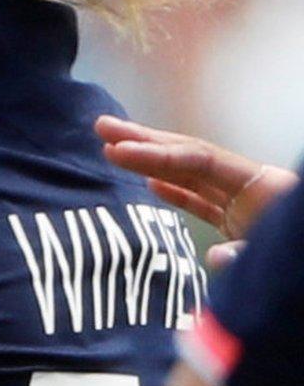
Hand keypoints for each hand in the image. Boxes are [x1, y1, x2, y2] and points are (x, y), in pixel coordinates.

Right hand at [97, 116, 296, 251]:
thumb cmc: (302, 259)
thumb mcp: (281, 259)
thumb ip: (247, 257)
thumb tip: (215, 255)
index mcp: (263, 187)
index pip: (199, 162)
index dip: (158, 157)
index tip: (118, 152)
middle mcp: (250, 187)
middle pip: (190, 155)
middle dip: (145, 141)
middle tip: (102, 126)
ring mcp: (243, 203)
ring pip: (189, 176)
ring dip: (149, 162)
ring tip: (109, 146)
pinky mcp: (240, 222)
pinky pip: (200, 201)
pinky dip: (173, 190)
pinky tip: (146, 183)